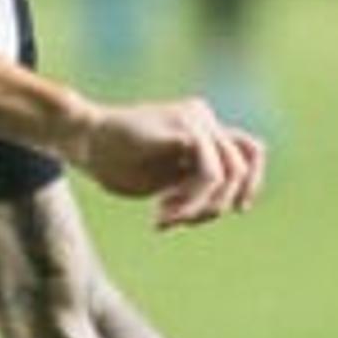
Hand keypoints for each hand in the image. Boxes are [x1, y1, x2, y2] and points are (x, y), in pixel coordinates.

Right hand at [60, 95, 266, 229]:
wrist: (86, 141)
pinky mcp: (185, 128)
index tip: (235, 211)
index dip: (251, 185)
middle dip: (214, 206)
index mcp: (204, 126)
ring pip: (229, 175)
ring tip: (166, 218)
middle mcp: (204, 117)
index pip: (251, 152)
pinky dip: (192, 202)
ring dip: (200, 208)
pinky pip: (210, 174)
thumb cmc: (120, 162)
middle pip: (242, 169)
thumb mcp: (169, 176)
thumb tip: (229, 202)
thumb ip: (197, 181)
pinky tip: (163, 212)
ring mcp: (197, 119)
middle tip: (177, 221)